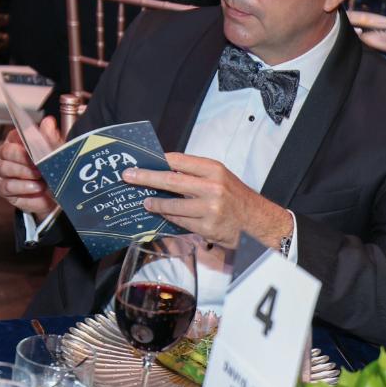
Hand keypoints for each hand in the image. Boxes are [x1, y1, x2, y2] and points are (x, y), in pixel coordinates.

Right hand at [0, 116, 61, 219]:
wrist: (53, 193)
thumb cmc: (51, 169)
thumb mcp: (55, 152)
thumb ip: (50, 137)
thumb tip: (48, 122)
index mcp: (17, 141)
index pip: (15, 135)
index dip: (26, 141)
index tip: (37, 148)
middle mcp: (6, 155)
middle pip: (6, 151)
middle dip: (23, 158)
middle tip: (38, 164)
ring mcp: (2, 172)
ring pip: (4, 168)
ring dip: (24, 173)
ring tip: (40, 177)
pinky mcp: (2, 188)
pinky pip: (7, 186)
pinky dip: (23, 187)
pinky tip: (36, 187)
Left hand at [123, 152, 292, 249]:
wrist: (257, 221)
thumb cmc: (236, 197)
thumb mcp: (220, 177)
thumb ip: (196, 173)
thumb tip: (164, 170)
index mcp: (214, 170)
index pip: (180, 161)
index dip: (158, 159)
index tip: (142, 159)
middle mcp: (212, 187)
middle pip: (171, 180)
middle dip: (146, 177)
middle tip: (128, 176)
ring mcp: (209, 209)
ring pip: (172, 205)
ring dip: (155, 203)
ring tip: (145, 201)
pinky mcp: (207, 227)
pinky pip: (180, 221)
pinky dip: (169, 217)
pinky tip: (162, 214)